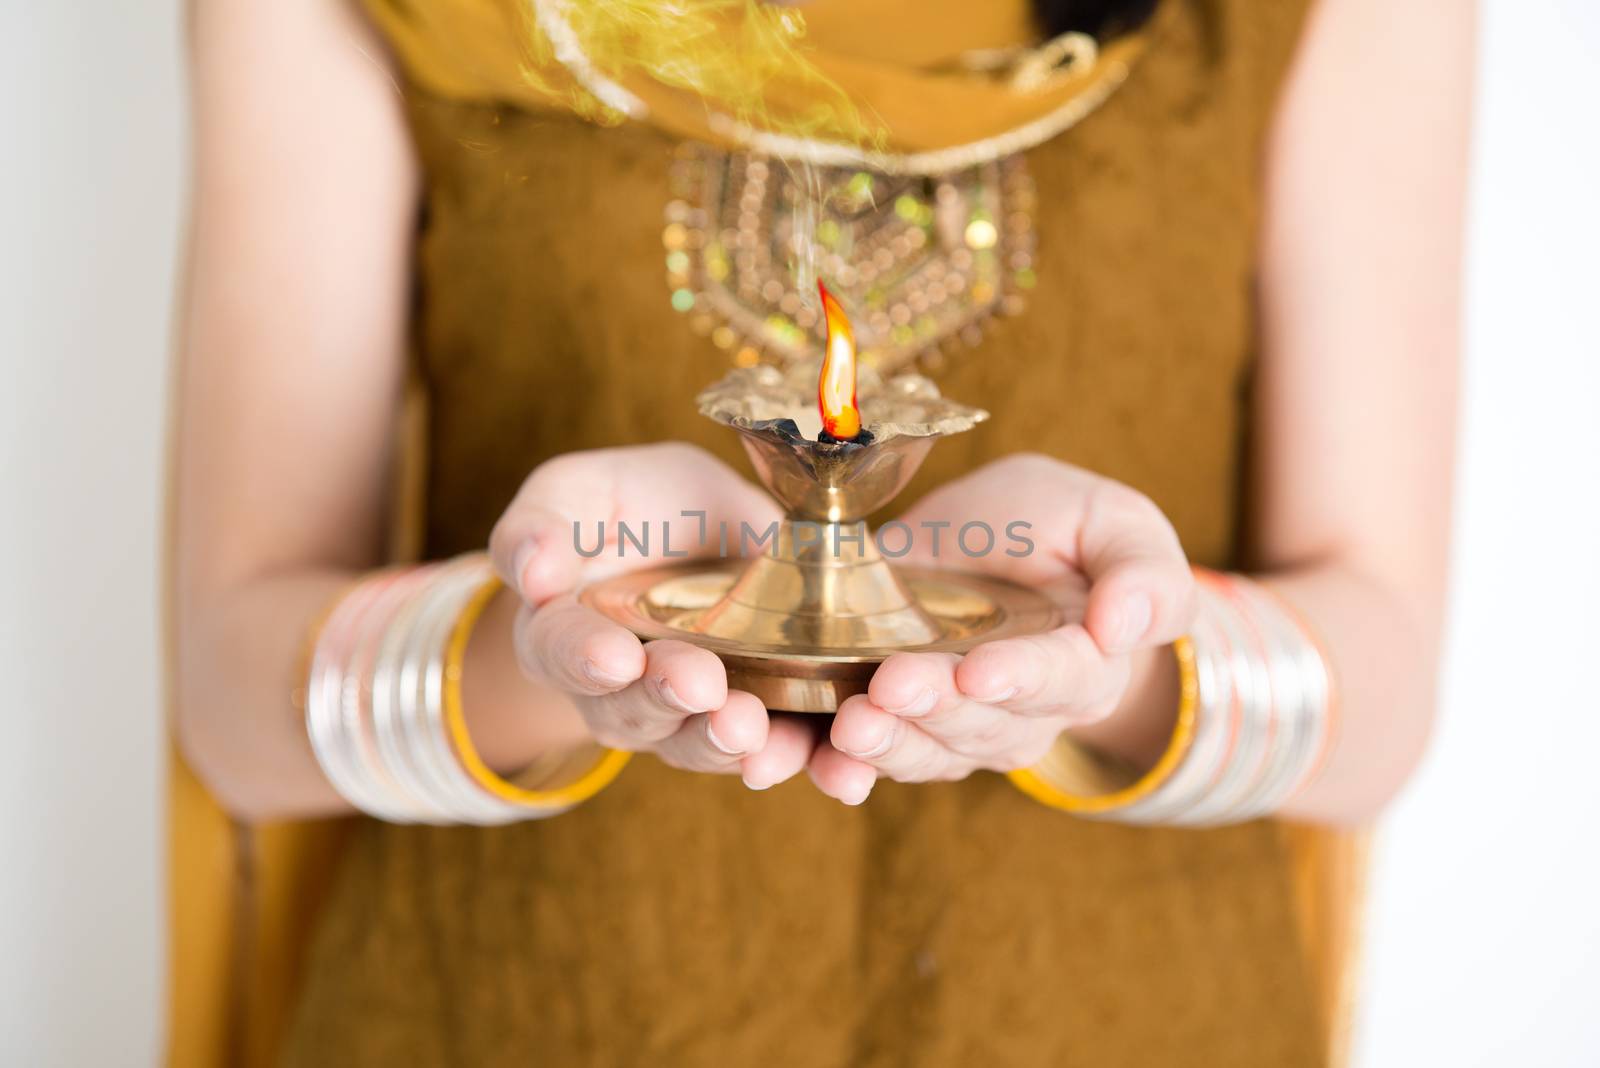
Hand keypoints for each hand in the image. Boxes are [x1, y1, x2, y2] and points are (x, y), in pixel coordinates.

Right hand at [486, 443, 814, 785]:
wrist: (711, 533)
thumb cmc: (634, 507)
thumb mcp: (584, 491)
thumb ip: (546, 522)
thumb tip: (530, 571)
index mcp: (564, 631)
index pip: (560, 651)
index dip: (583, 658)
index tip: (613, 657)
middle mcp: (618, 691)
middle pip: (633, 709)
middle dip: (667, 699)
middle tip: (698, 684)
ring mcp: (684, 716)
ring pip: (696, 742)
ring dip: (722, 740)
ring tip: (749, 726)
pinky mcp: (753, 722)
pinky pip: (767, 751)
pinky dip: (790, 757)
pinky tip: (811, 756)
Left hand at [807, 454, 1196, 804]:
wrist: (993, 543)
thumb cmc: (1064, 528)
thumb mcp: (1115, 523)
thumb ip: (1145, 575)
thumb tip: (1126, 627)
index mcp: (1087, 663)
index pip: (1062, 679)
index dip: (1021, 678)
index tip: (981, 672)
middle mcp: (1026, 713)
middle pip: (983, 724)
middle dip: (936, 708)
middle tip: (891, 685)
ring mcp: (960, 728)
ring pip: (928, 750)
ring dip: (888, 743)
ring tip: (851, 725)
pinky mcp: (902, 726)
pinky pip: (875, 758)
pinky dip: (842, 765)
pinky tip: (819, 761)